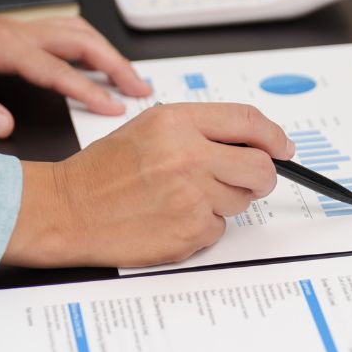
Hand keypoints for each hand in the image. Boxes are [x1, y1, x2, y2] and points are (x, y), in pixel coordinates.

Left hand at [0, 8, 150, 137]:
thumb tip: (3, 126)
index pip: (55, 69)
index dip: (87, 89)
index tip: (113, 108)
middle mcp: (14, 33)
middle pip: (79, 40)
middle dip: (115, 64)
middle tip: (141, 90)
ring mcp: (17, 30)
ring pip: (76, 33)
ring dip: (106, 53)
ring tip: (130, 78)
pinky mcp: (15, 35)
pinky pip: (64, 36)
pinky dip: (89, 48)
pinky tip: (96, 64)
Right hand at [2, 104, 292, 268]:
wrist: (67, 209)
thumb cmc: (104, 172)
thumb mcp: (149, 129)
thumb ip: (200, 129)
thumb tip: (254, 141)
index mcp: (176, 123)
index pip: (248, 121)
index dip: (273, 136)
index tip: (283, 147)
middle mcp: (187, 156)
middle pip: (259, 168)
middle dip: (260, 176)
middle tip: (246, 180)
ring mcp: (191, 196)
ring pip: (241, 200)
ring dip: (223, 202)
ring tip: (182, 197)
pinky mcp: (190, 230)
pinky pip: (220, 228)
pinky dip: (203, 226)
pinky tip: (172, 218)